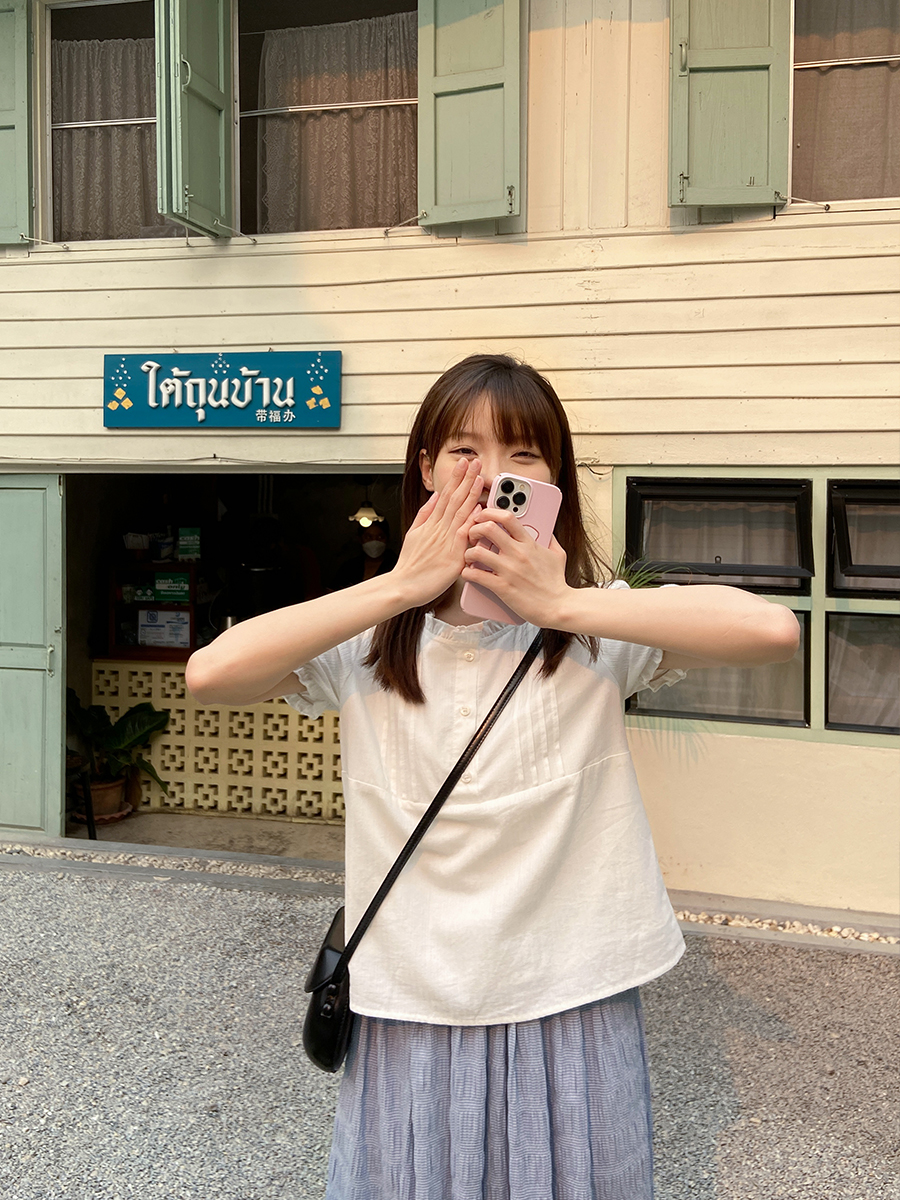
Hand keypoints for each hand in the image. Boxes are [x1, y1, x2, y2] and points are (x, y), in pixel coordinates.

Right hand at [393, 458, 484, 606]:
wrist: (403, 586)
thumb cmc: (410, 565)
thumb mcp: (414, 533)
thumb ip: (425, 514)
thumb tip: (435, 496)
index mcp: (431, 523)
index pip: (446, 495)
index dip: (456, 478)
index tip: (464, 464)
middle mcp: (439, 529)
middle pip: (454, 499)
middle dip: (466, 478)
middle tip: (476, 461)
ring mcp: (445, 542)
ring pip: (460, 513)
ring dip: (471, 494)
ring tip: (479, 477)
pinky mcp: (452, 557)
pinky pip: (463, 536)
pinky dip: (470, 522)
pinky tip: (479, 510)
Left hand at [461, 508, 569, 626]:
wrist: (559, 607)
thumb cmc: (557, 583)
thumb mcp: (558, 555)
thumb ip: (550, 539)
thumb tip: (546, 529)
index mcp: (529, 543)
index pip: (507, 517)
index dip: (490, 512)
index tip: (482, 515)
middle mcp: (518, 553)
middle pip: (488, 528)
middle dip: (474, 528)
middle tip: (472, 535)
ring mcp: (509, 570)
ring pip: (477, 552)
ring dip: (468, 552)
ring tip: (469, 557)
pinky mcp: (502, 587)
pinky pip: (476, 575)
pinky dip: (467, 573)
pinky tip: (468, 573)